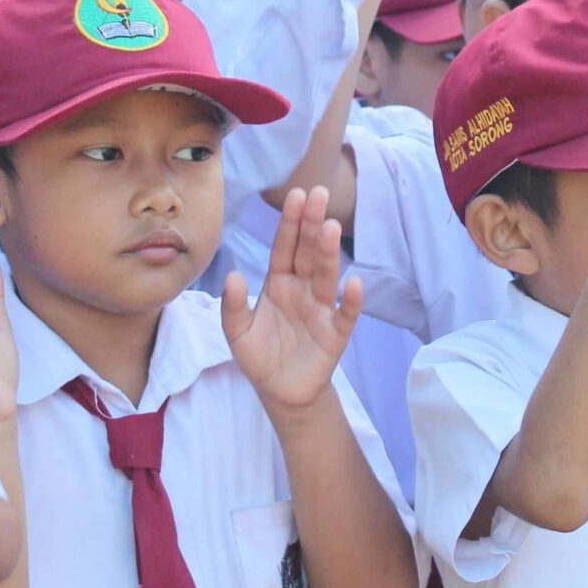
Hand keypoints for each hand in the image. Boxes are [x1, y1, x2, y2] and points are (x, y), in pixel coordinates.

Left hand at [223, 186, 358, 415]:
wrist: (281, 393)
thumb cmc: (259, 356)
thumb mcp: (237, 333)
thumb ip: (232, 307)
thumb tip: (233, 275)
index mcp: (278, 283)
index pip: (285, 247)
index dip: (290, 223)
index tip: (297, 196)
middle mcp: (302, 289)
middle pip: (308, 253)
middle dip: (312, 224)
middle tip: (318, 194)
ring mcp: (321, 309)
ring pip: (326, 276)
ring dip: (328, 253)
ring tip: (330, 228)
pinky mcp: (335, 334)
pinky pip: (345, 314)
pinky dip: (352, 301)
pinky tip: (354, 284)